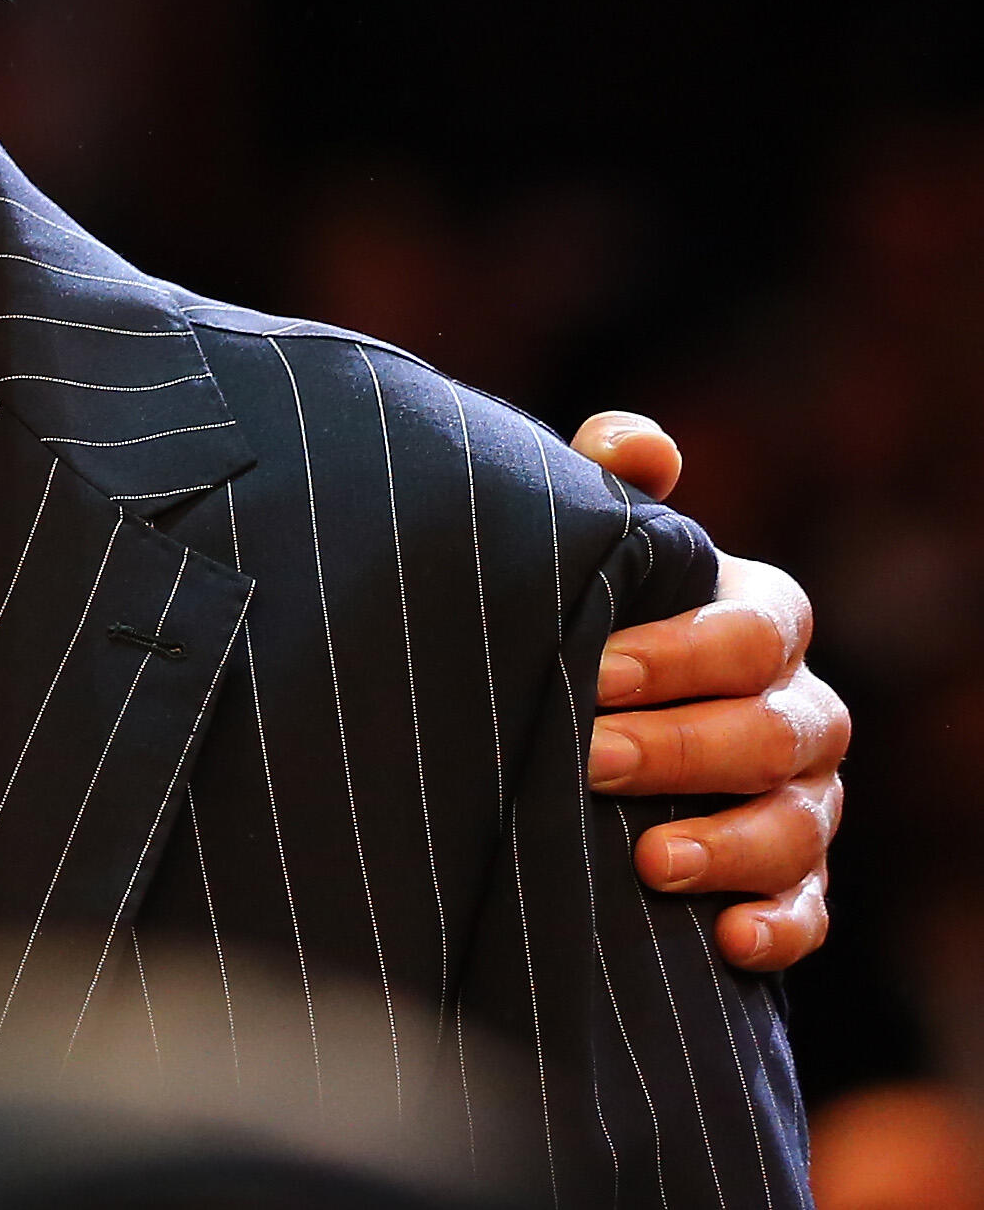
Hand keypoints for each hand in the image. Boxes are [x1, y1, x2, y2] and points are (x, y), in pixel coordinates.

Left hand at [571, 412, 843, 972]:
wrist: (573, 721)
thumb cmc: (587, 620)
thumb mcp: (592, 552)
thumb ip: (610, 487)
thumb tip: (635, 445)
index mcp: (760, 624)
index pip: (756, 632)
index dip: (683, 651)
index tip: (596, 668)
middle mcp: (797, 711)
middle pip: (777, 730)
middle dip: (684, 747)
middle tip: (589, 757)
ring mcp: (804, 800)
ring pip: (802, 824)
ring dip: (731, 844)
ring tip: (648, 859)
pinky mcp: (792, 883)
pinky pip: (812, 911)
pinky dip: (779, 926)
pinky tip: (729, 940)